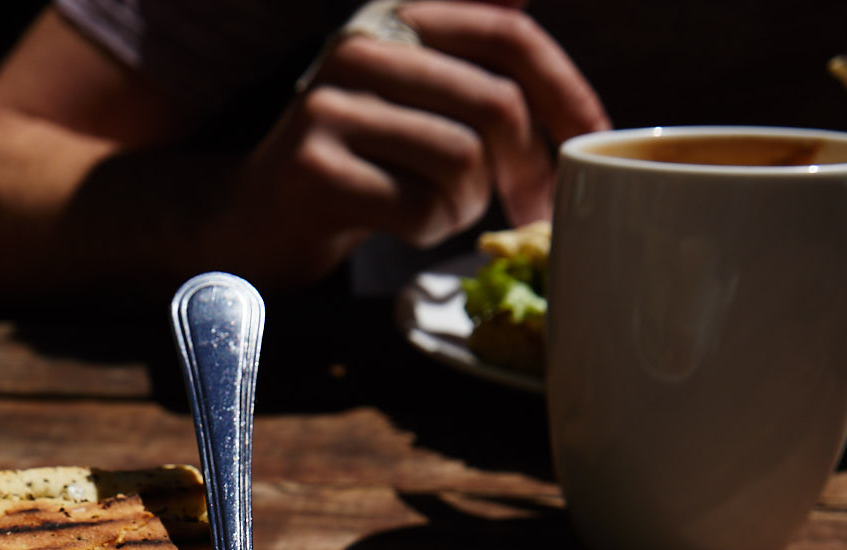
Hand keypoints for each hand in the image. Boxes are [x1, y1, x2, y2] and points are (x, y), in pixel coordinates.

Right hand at [219, 0, 605, 287]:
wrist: (251, 218)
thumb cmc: (355, 162)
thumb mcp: (410, 92)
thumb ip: (465, 49)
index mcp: (395, 18)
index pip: (509, 37)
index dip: (566, 91)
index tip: (595, 141)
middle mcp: (361, 49)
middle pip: (494, 104)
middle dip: (528, 168)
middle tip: (530, 208)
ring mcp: (331, 107)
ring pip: (461, 161)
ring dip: (468, 205)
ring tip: (439, 211)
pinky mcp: (314, 171)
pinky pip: (418, 208)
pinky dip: (428, 231)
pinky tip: (403, 227)